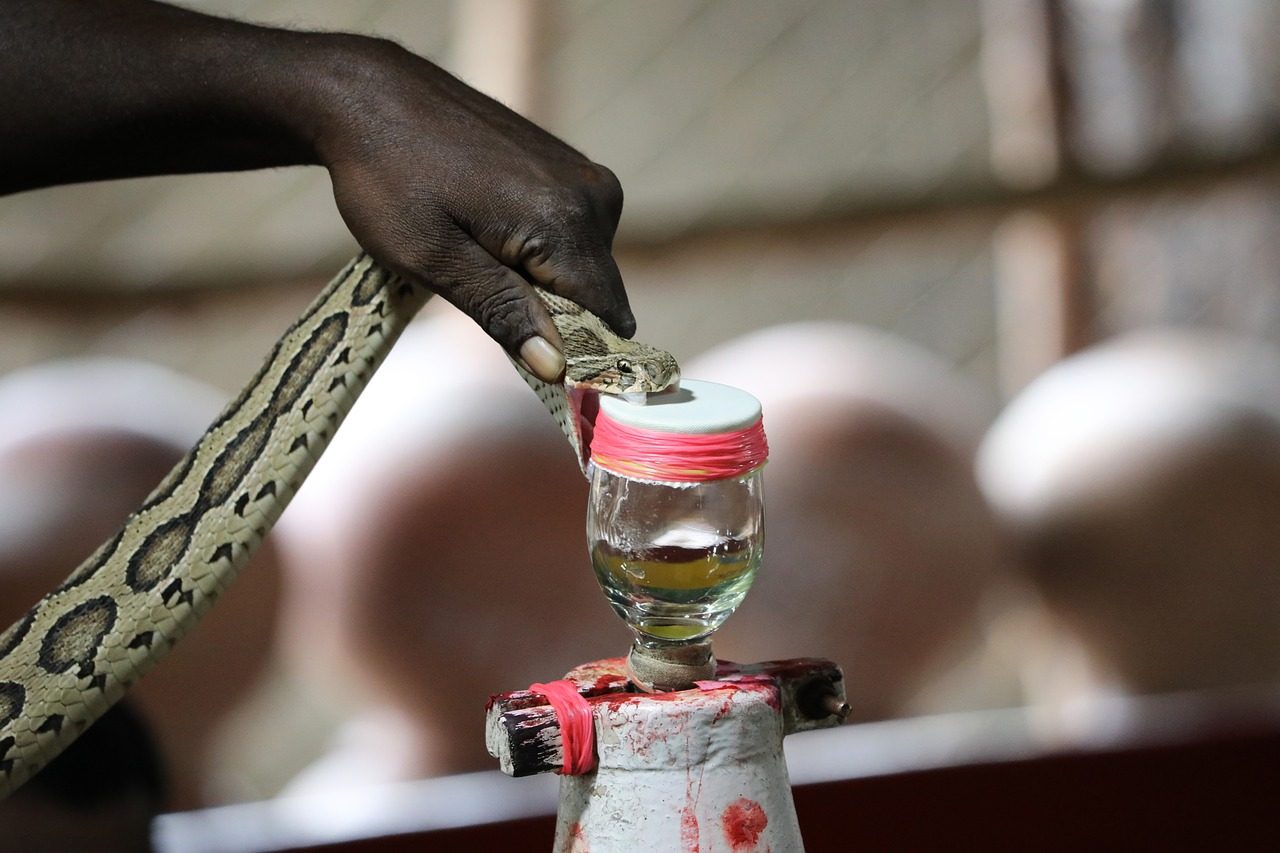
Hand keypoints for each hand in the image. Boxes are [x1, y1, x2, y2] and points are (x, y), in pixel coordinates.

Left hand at [315, 39, 634, 379]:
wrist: (370, 97)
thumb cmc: (388, 178)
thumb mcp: (432, 258)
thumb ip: (502, 311)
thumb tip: (558, 367)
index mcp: (564, 221)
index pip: (603, 317)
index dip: (575, 354)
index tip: (529, 367)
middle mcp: (592, 196)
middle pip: (597, 295)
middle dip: (553, 316)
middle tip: (480, 298)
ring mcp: (585, 177)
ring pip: (585, 268)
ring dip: (542, 284)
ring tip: (478, 256)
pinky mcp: (571, 167)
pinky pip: (575, 237)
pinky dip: (540, 254)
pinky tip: (488, 233)